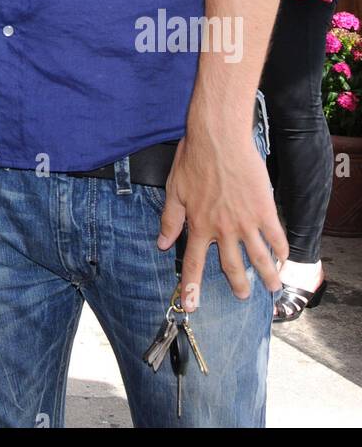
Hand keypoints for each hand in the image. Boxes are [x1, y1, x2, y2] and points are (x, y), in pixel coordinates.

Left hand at [156, 129, 287, 309]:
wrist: (219, 139)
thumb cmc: (194, 159)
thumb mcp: (174, 190)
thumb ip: (170, 220)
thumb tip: (163, 244)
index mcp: (199, 225)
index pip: (194, 264)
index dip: (192, 288)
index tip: (192, 307)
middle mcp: (223, 229)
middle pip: (232, 266)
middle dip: (238, 285)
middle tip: (244, 296)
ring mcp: (246, 221)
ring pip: (259, 257)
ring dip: (267, 275)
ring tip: (273, 287)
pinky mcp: (264, 209)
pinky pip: (276, 236)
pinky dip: (282, 249)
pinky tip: (284, 257)